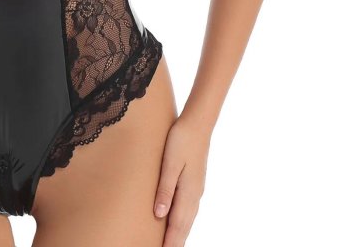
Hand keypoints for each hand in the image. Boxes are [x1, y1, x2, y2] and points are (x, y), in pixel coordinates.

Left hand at [153, 114, 210, 246]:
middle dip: (176, 242)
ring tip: (171, 244)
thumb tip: (159, 215)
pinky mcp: (195, 182)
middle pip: (184, 226)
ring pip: (187, 219)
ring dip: (179, 233)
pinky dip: (182, 221)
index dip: (170, 242)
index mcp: (188, 192)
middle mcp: (195, 195)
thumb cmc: (181, 139)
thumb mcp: (170, 163)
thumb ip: (165, 189)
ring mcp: (196, 189)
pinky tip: (178, 221)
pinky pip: (188, 209)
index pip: (177, 225)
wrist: (198, 123)